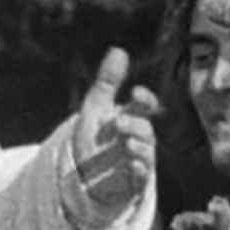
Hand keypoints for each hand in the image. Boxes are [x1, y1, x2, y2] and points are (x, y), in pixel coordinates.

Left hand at [72, 47, 158, 207]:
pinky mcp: (132, 180)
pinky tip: (133, 166)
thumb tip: (118, 49)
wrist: (83, 173)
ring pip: (146, 152)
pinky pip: (141, 177)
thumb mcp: (95, 108)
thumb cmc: (94, 138)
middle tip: (118, 122)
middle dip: (134, 125)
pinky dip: (139, 171)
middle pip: (144, 129)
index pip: (145, 106)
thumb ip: (108, 82)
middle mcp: (136, 138)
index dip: (144, 99)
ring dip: (139, 148)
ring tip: (127, 144)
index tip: (135, 93)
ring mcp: (136, 159)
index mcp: (130, 117)